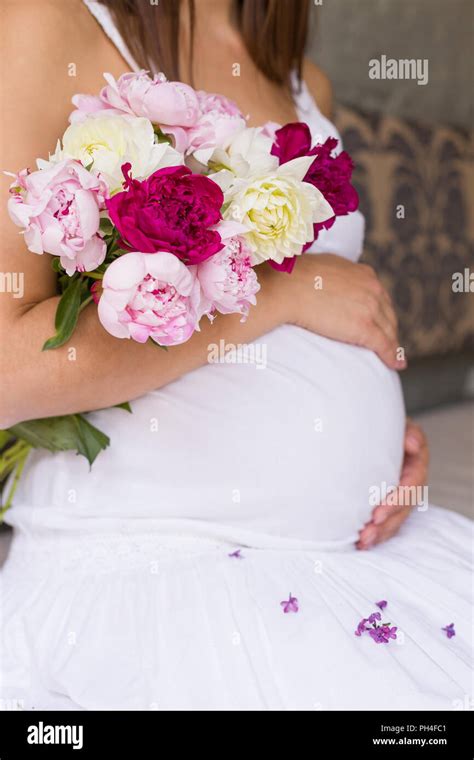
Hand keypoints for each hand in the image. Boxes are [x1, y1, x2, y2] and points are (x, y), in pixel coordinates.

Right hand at [286, 254, 405, 369]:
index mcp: (364, 274)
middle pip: (388, 314)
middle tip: (388, 343)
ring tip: (394, 357)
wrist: (289, 288)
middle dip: (389, 329)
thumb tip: (329, 282)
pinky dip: (392, 356)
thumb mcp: (324, 267)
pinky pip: (384, 345)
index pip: (380, 297)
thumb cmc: (295, 279)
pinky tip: (396, 366)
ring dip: (393, 345)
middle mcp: (373, 289)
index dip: (381, 312)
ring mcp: (370, 308)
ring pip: (389, 331)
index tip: (379, 322)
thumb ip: (335, 276)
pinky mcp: (364, 327)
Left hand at [357, 420, 428, 549]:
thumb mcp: (398, 424)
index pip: (411, 486)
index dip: (396, 501)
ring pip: (395, 519)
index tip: (378, 513)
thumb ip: (409, 432)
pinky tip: (361, 543)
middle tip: (366, 534)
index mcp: (415, 463)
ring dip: (380, 533)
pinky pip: (386, 521)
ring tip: (362, 542)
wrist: (373, 430)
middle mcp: (410, 482)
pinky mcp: (388, 501)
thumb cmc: (384, 426)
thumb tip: (412, 443)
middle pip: (403, 508)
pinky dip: (376, 532)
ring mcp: (400, 493)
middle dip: (386, 524)